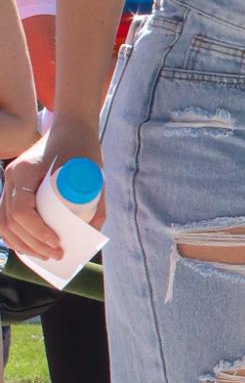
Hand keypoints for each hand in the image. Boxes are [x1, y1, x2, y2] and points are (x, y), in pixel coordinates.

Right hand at [0, 119, 103, 261]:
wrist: (71, 127)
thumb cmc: (83, 148)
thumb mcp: (94, 174)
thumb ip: (98, 204)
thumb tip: (93, 233)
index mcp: (26, 171)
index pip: (22, 210)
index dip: (37, 231)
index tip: (57, 242)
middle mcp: (12, 176)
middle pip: (10, 221)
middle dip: (33, 244)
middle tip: (56, 255)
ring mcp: (9, 182)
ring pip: (3, 223)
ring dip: (22, 244)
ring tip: (45, 255)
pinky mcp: (14, 187)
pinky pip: (5, 217)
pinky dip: (15, 236)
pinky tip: (29, 248)